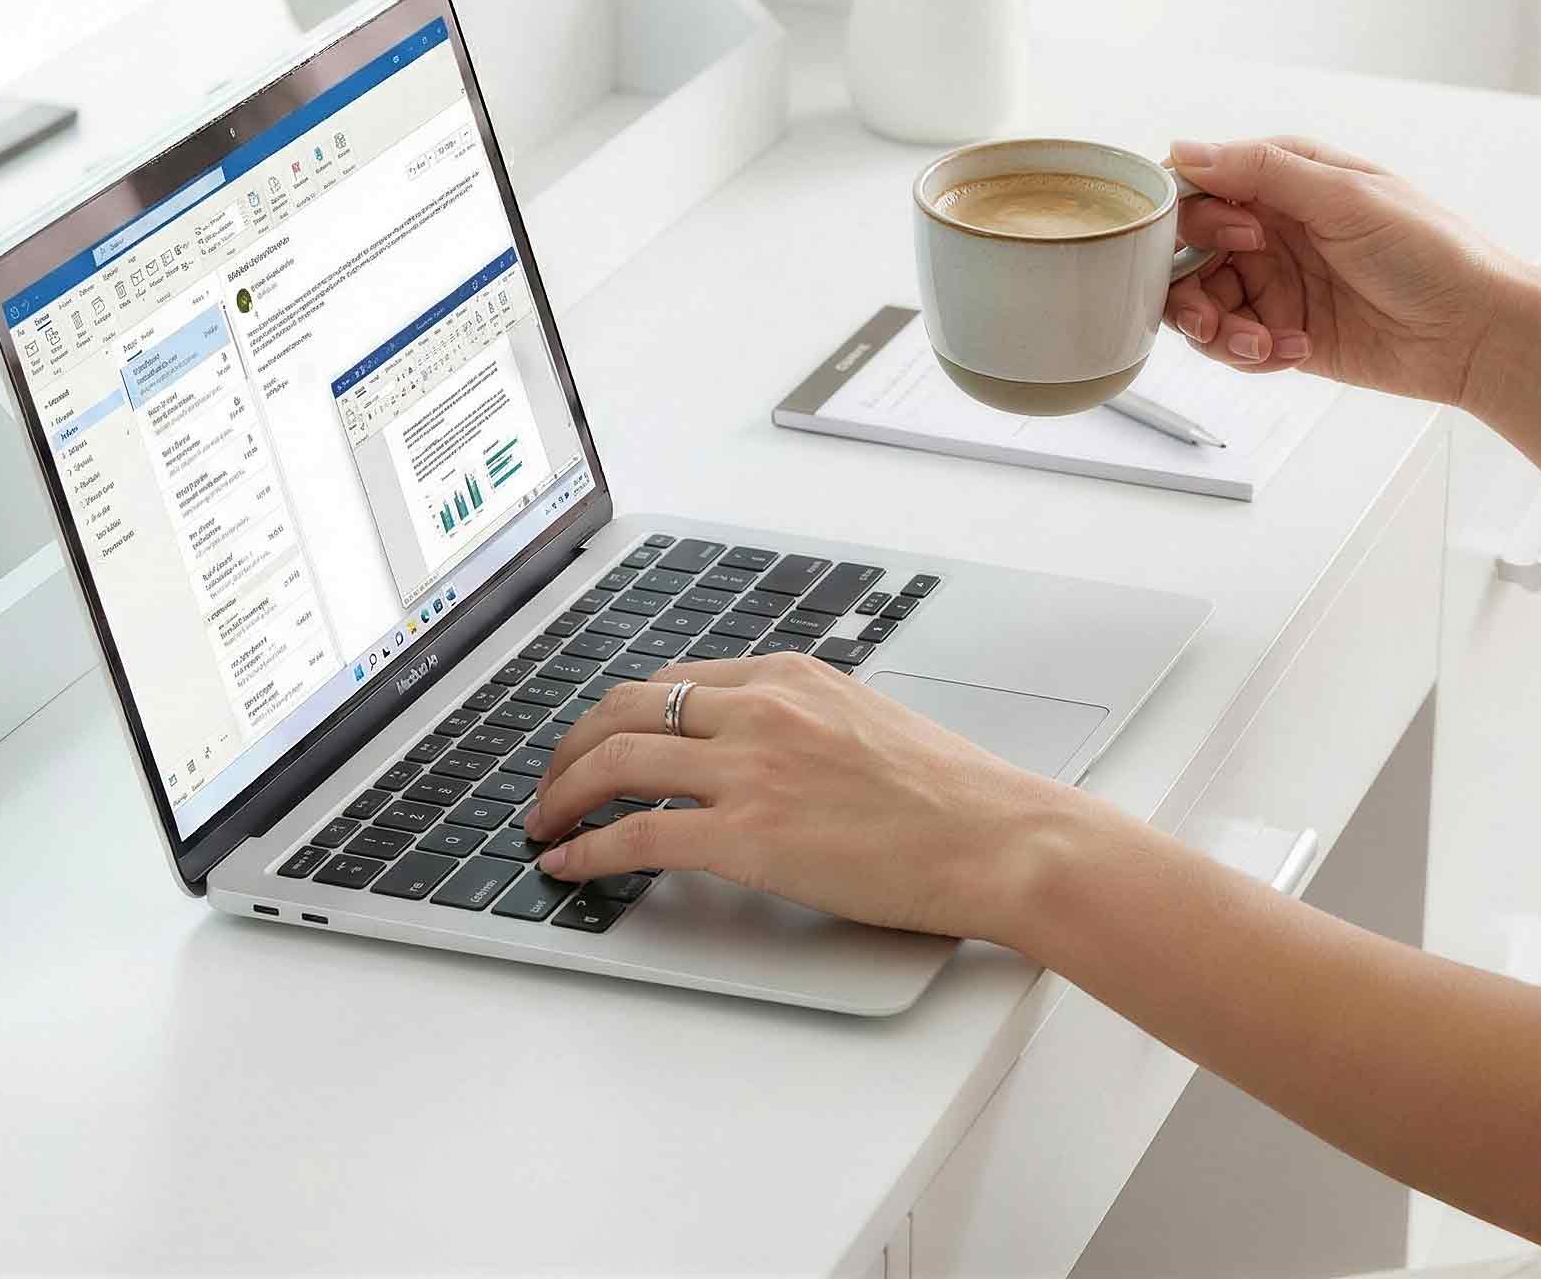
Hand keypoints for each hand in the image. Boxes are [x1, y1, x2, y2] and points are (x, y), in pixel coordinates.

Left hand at [523, 654, 1077, 944]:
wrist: (997, 836)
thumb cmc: (950, 793)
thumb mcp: (864, 718)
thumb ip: (799, 719)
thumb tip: (752, 744)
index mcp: (787, 676)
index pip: (672, 681)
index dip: (617, 715)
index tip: (596, 742)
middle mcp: (759, 709)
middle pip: (626, 709)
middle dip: (572, 747)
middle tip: (551, 782)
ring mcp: (750, 770)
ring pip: (618, 761)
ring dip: (563, 794)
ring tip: (543, 823)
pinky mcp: (748, 838)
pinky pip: (638, 835)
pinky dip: (588, 849)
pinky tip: (569, 863)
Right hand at [1167, 136, 1512, 405]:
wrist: (1479, 334)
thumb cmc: (1431, 252)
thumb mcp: (1345, 196)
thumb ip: (1260, 171)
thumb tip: (1182, 150)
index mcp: (1282, 181)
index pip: (1196, 188)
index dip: (1189, 217)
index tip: (1229, 238)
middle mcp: (1267, 230)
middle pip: (1182, 252)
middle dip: (1187, 285)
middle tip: (1217, 309)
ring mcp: (1272, 283)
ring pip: (1197, 303)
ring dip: (1214, 328)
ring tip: (1255, 342)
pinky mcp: (1279, 332)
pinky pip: (1229, 344)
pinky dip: (1248, 353)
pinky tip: (1294, 351)